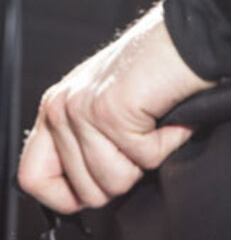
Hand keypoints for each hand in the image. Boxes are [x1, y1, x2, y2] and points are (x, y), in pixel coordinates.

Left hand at [18, 4, 213, 213]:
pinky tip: (170, 117)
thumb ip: (91, 147)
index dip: (68, 198)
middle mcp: (60, 109)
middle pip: (86, 191)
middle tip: (143, 143)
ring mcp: (82, 111)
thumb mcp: (111, 113)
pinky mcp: (111, 112)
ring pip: (116, 181)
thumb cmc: (160, 73)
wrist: (188, 40)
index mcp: (56, 110)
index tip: (98, 192)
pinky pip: (145, 159)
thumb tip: (92, 193)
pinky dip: (169, 143)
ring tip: (156, 126)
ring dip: (149, 160)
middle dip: (126, 178)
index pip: (32, 179)